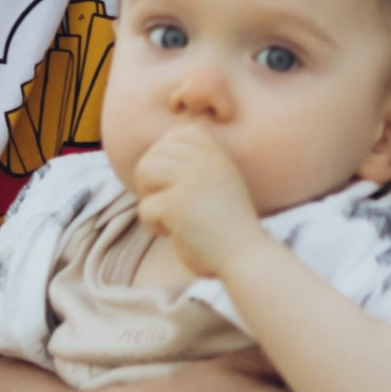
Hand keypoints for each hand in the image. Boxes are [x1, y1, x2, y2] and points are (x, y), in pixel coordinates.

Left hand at [131, 120, 265, 279]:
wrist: (245, 256)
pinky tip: (174, 234)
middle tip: (167, 204)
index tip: (175, 184)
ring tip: (166, 215)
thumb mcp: (218, 183)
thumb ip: (195, 164)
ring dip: (148, 197)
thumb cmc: (226, 225)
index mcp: (215, 154)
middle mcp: (204, 162)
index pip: (176, 135)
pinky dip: (153, 226)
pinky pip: (145, 208)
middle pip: (153, 155)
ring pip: (144, 172)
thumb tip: (152, 155)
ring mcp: (190, 182)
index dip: (165, 158)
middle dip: (151, 182)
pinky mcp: (177, 205)